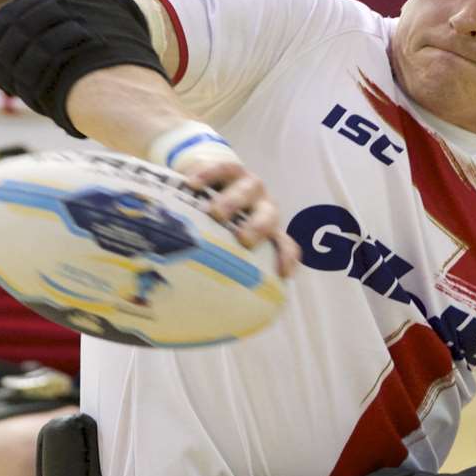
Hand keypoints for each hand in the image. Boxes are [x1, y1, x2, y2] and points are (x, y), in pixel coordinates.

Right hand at [176, 148, 298, 276]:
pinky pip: (222, 167)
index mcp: (266, 230)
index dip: (287, 258)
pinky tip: (192, 184)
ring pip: (248, 189)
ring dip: (233, 202)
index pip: (285, 245)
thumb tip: (188, 309)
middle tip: (243, 240)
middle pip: (269, 217)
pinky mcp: (227, 166)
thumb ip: (213, 266)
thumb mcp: (219, 243)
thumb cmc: (213, 223)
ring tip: (213, 212)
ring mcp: (247, 184)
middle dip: (258, 228)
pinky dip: (208, 175)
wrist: (206, 180)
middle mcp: (261, 207)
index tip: (282, 274)